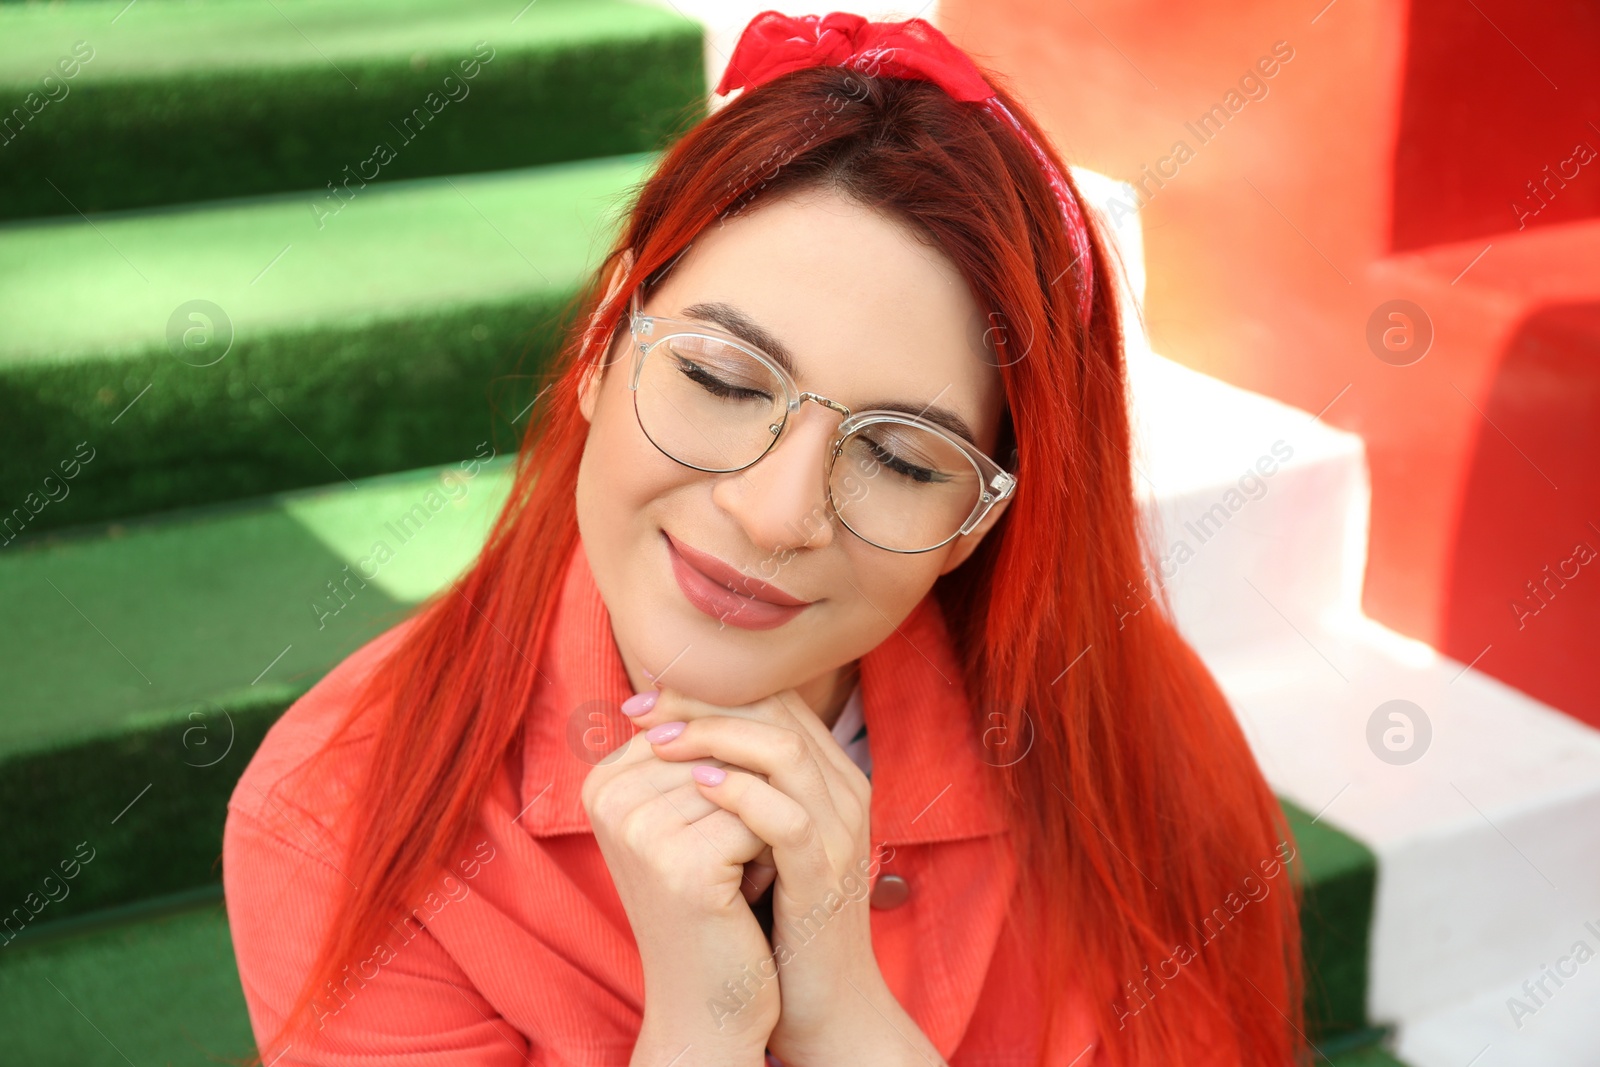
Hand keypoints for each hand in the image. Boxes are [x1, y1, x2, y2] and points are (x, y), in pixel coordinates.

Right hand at [580, 720, 777, 1060]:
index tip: (714, 831)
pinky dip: (769, 858)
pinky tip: (744, 898)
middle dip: (752, 801)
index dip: (735, 774)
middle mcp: (607, 797)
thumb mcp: (694, 817)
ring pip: (745, 783)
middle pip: (724, 752)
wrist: (710, 1000)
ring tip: (734, 878)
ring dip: (763, 829)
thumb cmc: (712, 902)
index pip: (701, 726)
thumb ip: (701, 748)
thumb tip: (743, 671)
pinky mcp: (678, 864)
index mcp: (603, 778)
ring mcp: (639, 829)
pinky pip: (759, 823)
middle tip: (730, 862)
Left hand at [631, 685, 939, 1064]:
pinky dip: (740, 794)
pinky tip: (696, 788)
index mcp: (827, 773)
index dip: (704, 688)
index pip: (769, 698)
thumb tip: (657, 738)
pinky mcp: (826, 874)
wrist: (822, 1001)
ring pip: (784, 750)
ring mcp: (840, 831)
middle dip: (701, 701)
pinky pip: (788, 817)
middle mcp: (843, 790)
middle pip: (776, 709)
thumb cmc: (776, 916)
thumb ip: (731, 785)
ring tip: (657, 745)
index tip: (642, 698)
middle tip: (641, 709)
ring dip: (713, 737)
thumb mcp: (753, 837)